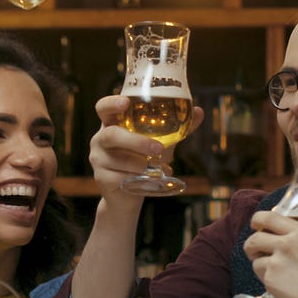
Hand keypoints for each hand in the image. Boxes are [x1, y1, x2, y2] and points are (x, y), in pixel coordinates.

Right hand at [88, 95, 205, 199]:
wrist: (129, 195)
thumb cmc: (143, 161)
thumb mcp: (162, 142)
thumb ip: (178, 128)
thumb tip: (199, 112)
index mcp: (112, 124)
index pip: (103, 107)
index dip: (111, 103)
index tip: (125, 102)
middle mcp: (100, 139)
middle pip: (111, 135)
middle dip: (135, 141)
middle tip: (158, 148)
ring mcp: (98, 159)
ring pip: (118, 159)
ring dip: (141, 164)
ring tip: (157, 168)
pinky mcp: (101, 179)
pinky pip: (119, 177)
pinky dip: (138, 178)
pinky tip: (150, 179)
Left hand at [243, 210, 297, 297]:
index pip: (269, 217)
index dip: (257, 221)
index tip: (256, 226)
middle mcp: (286, 243)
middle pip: (254, 238)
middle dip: (251, 246)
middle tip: (256, 253)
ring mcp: (276, 261)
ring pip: (255, 260)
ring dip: (260, 266)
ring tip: (274, 274)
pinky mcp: (270, 278)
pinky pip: (261, 276)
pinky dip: (267, 281)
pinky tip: (281, 286)